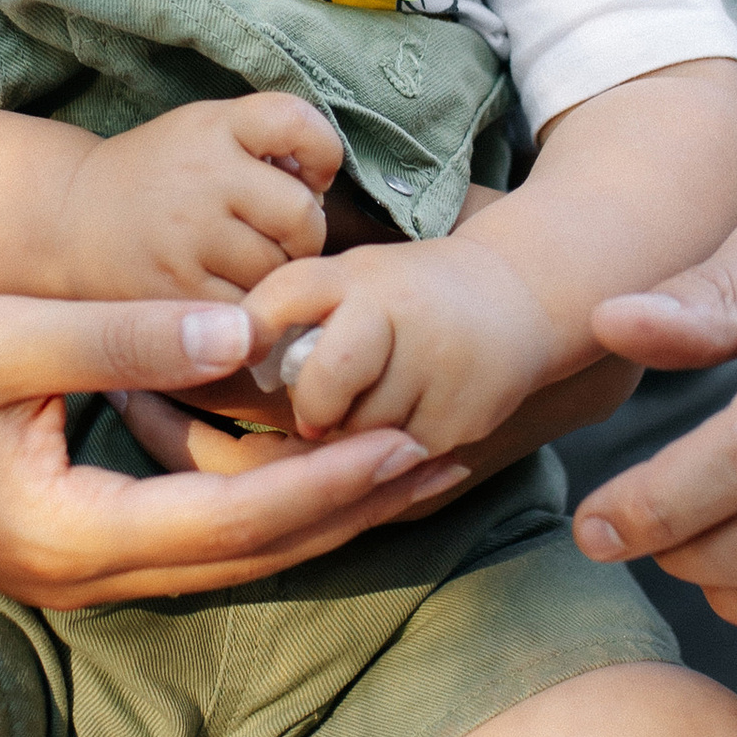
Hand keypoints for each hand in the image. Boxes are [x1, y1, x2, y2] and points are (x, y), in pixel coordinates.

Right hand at [0, 288, 466, 607]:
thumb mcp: (2, 337)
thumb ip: (125, 337)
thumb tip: (249, 334)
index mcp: (70, 537)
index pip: (236, 519)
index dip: (333, 481)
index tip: (417, 437)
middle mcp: (82, 577)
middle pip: (253, 557)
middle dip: (354, 510)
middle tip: (455, 459)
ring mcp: (72, 575)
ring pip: (229, 560)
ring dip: (320, 517)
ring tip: (411, 469)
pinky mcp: (66, 553)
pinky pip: (192, 545)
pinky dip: (263, 511)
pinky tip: (312, 474)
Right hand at [56, 94, 339, 301]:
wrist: (70, 220)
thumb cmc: (159, 178)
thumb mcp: (202, 132)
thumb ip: (263, 144)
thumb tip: (323, 186)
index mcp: (212, 128)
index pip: (296, 122)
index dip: (323, 152)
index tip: (311, 175)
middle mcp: (201, 177)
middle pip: (301, 215)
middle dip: (304, 232)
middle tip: (281, 235)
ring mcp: (188, 237)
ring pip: (277, 269)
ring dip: (276, 273)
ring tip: (246, 263)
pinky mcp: (176, 292)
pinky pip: (248, 310)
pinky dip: (250, 308)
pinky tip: (230, 294)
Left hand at [244, 234, 562, 454]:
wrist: (515, 298)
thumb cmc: (404, 298)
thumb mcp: (350, 280)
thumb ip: (293, 316)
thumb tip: (221, 367)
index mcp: (355, 276)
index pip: (288, 296)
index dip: (252, 329)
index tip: (236, 356)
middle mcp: (396, 312)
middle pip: (322, 387)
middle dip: (314, 408)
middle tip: (321, 410)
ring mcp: (435, 366)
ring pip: (358, 435)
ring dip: (353, 437)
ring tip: (379, 404)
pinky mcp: (460, 418)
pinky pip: (397, 460)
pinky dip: (391, 452)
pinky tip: (412, 417)